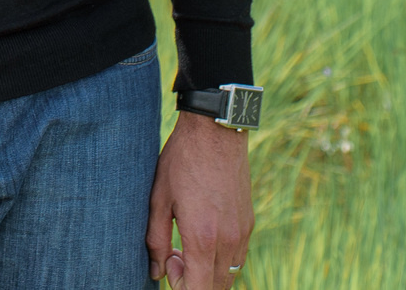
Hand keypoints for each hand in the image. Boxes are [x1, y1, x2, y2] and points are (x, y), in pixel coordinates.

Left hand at [146, 113, 253, 288]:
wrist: (215, 131)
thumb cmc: (181, 161)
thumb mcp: (159, 199)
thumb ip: (156, 241)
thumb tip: (156, 273)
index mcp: (203, 237)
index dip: (180, 287)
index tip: (169, 262)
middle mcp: (228, 240)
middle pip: (216, 288)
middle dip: (194, 282)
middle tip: (175, 256)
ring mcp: (242, 232)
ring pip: (230, 275)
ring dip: (208, 273)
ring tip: (188, 246)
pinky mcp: (249, 222)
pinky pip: (239, 257)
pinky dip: (222, 259)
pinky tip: (205, 236)